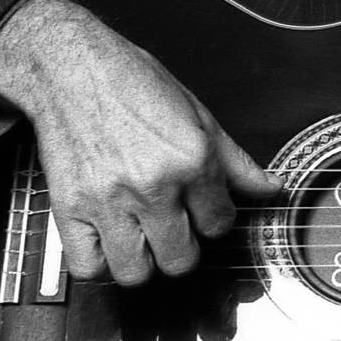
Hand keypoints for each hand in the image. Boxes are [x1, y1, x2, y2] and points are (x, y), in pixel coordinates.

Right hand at [0, 0, 282, 285]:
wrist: (71, 67)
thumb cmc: (133, 83)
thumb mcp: (197, 113)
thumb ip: (235, 161)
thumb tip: (271, 189)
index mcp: (192, 160)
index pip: (219, 224)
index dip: (215, 219)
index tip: (203, 210)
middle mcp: (153, 186)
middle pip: (181, 259)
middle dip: (183, 246)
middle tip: (174, 225)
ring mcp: (108, 201)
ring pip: (137, 272)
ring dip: (144, 260)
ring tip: (142, 236)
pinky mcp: (69, 207)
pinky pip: (87, 266)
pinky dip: (98, 261)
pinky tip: (108, 239)